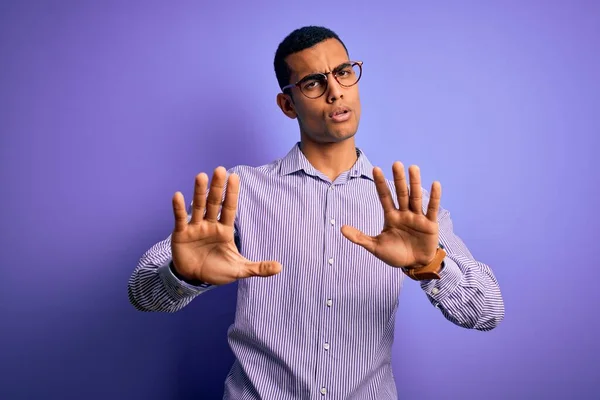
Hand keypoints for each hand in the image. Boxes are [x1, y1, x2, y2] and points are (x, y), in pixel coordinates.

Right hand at [170, 167, 281, 284]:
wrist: (193, 279)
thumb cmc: (216, 270)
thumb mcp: (239, 270)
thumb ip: (258, 268)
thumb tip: (280, 267)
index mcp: (224, 230)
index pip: (229, 208)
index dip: (232, 193)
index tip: (234, 177)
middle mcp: (210, 224)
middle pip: (214, 202)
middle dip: (217, 187)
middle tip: (220, 169)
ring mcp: (195, 228)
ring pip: (198, 206)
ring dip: (199, 192)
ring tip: (201, 176)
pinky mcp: (181, 234)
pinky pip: (180, 219)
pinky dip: (179, 208)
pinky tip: (178, 195)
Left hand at [341, 162, 440, 268]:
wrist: (414, 265)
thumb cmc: (395, 255)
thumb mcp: (375, 247)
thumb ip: (359, 237)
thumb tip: (340, 228)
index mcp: (391, 216)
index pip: (384, 197)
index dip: (380, 184)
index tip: (375, 169)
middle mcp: (404, 213)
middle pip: (401, 193)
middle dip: (398, 179)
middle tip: (396, 163)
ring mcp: (417, 217)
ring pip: (415, 197)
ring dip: (415, 183)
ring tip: (413, 168)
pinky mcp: (430, 224)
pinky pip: (432, 209)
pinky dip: (434, 197)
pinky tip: (435, 184)